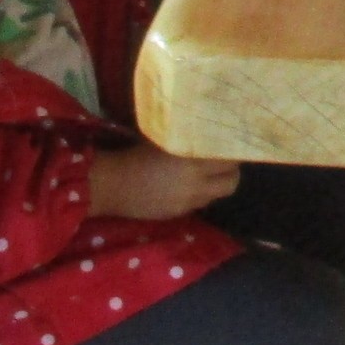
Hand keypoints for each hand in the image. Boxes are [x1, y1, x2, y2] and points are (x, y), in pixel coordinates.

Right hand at [88, 143, 239, 220]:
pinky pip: (198, 204)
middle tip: (222, 162)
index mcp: (194, 160)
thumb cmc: (135, 154)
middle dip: (230, 172)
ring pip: (216, 195)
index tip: (231, 145)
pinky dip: (198, 195)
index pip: (231, 160)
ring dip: (215, 185)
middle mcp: (197, 183)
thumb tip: (207, 130)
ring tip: (204, 174)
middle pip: (232, 182)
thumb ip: (189, 140)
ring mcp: (189, 201)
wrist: (111, 184)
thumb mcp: (166, 140)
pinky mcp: (178, 213)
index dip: (233, 153)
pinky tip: (185, 186)